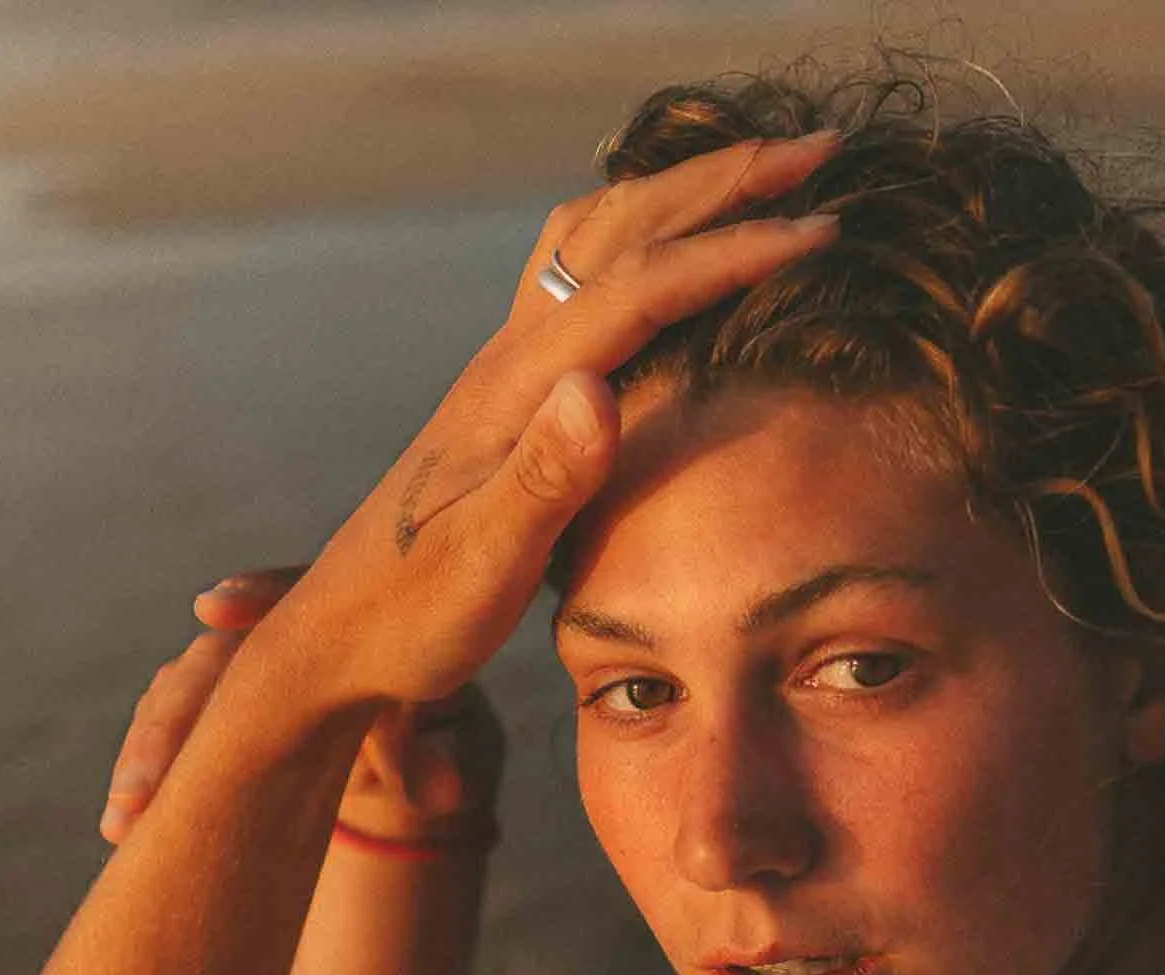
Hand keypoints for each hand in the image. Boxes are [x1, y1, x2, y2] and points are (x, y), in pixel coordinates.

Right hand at [100, 568, 503, 846]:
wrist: (400, 732)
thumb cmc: (430, 715)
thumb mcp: (440, 733)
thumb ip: (433, 755)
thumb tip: (447, 796)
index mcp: (332, 620)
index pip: (288, 595)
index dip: (253, 595)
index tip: (214, 608)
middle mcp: (269, 639)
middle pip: (211, 660)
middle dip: (175, 714)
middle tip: (150, 772)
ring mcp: (230, 677)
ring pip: (176, 699)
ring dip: (146, 756)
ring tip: (126, 819)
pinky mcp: (208, 716)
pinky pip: (168, 736)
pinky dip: (147, 777)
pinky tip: (124, 825)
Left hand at [243, 130, 841, 710]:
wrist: (343, 636)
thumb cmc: (413, 616)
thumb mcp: (482, 565)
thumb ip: (542, 479)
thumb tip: (598, 389)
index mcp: (516, 388)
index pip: (641, 287)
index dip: (733, 250)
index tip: (820, 227)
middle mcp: (510, 356)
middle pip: (625, 227)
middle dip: (726, 179)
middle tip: (820, 149)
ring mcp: (506, 366)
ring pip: (600, 233)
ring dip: (684, 188)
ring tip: (761, 170)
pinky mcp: (507, 391)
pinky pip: (578, 271)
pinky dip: (638, 229)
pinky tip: (666, 242)